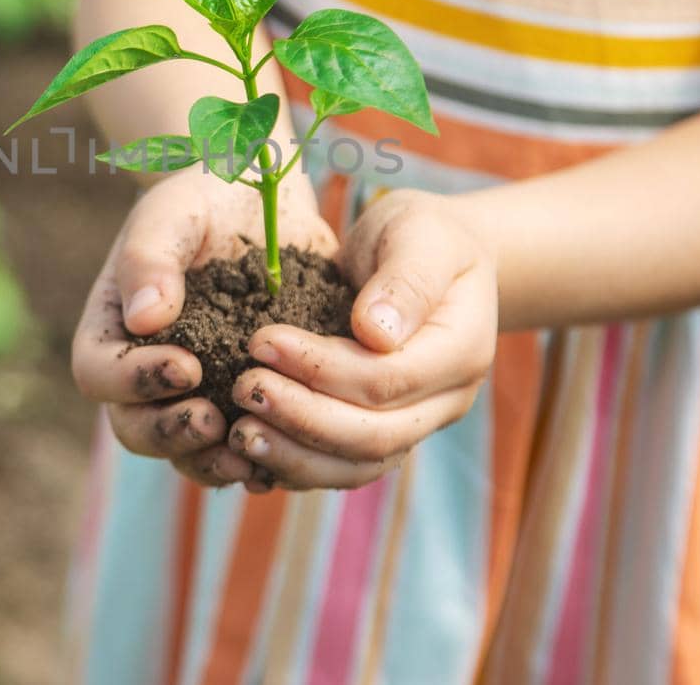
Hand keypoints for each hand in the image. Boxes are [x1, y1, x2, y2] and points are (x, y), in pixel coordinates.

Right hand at [71, 169, 337, 486]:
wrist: (265, 201)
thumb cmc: (205, 196)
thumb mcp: (174, 211)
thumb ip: (150, 257)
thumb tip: (144, 318)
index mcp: (112, 329)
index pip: (99, 375)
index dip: (134, 382)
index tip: (185, 366)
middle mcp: (143, 373)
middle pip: (135, 428)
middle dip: (171, 434)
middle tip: (214, 420)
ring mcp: (192, 395)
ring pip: (185, 453)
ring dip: (212, 461)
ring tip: (249, 451)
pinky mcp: (241, 403)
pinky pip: (239, 449)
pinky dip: (259, 457)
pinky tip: (287, 448)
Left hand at [227, 189, 496, 491]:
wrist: (438, 258)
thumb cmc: (425, 236)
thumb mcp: (420, 232)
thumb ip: (404, 278)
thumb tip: (375, 333)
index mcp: (460, 349)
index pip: (386, 379)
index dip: (320, 369)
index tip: (261, 342)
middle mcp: (446, 400)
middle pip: (373, 436)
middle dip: (301, 418)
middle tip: (242, 389)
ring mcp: (419, 424)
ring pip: (357, 466)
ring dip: (294, 456)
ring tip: (239, 433)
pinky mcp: (386, 433)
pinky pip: (342, 467)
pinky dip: (297, 466)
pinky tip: (251, 454)